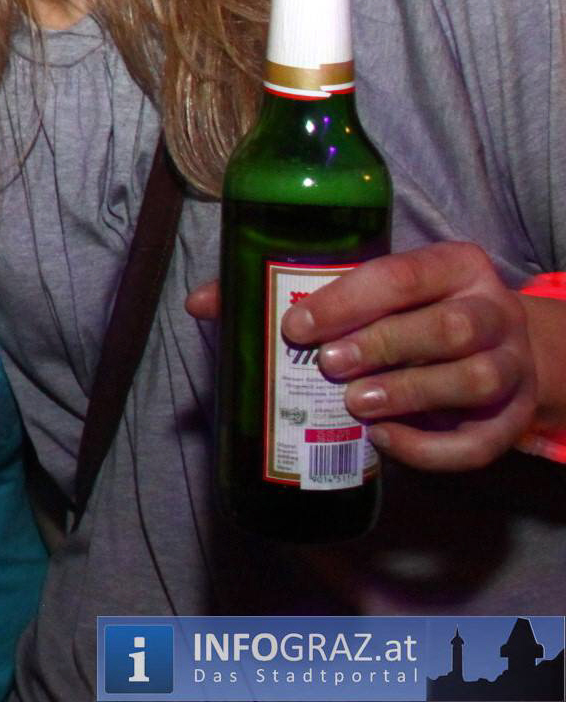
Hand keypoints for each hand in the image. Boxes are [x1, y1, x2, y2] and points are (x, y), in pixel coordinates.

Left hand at [184, 241, 535, 469]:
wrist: (500, 352)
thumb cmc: (411, 314)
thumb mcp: (370, 290)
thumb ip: (293, 293)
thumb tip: (203, 303)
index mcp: (453, 266)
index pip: (403, 275)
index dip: (348, 300)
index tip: (296, 325)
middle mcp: (492, 312)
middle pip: (448, 328)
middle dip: (383, 346)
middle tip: (327, 365)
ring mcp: (511, 368)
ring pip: (473, 381)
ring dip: (410, 394)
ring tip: (355, 404)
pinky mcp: (513, 422)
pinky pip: (479, 444)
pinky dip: (431, 449)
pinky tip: (385, 441)